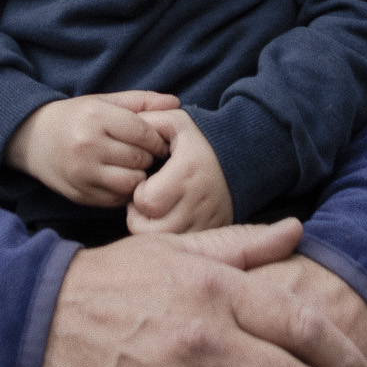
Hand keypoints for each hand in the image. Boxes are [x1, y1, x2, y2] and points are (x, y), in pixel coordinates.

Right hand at [6, 90, 179, 207]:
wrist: (32, 138)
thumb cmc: (75, 117)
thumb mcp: (103, 102)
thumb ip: (141, 102)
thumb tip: (176, 103)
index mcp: (95, 117)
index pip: (143, 132)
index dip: (157, 138)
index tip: (158, 140)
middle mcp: (88, 146)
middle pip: (140, 158)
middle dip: (148, 157)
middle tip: (143, 153)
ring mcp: (82, 173)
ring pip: (132, 182)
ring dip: (138, 176)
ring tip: (131, 166)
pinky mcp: (80, 195)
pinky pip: (117, 199)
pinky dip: (123, 191)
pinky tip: (117, 178)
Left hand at [125, 109, 232, 234]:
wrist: (244, 154)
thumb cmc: (202, 138)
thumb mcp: (176, 121)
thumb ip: (147, 122)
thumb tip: (122, 129)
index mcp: (185, 173)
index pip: (147, 202)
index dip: (137, 194)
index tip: (143, 184)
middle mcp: (198, 201)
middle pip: (152, 230)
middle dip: (140, 218)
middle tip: (145, 202)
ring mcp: (208, 220)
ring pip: (167, 242)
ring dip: (154, 230)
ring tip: (157, 212)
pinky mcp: (214, 231)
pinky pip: (185, 245)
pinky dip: (173, 236)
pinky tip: (172, 219)